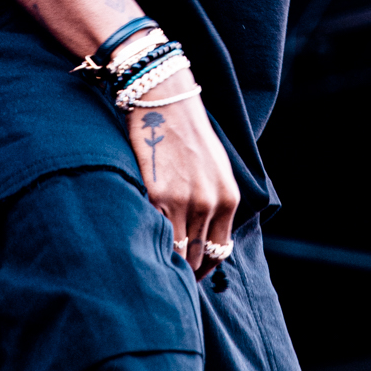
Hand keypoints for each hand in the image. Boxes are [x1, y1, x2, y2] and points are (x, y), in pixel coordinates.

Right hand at [127, 68, 238, 279]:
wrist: (166, 98)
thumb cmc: (189, 132)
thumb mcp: (217, 168)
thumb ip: (215, 202)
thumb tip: (203, 236)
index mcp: (228, 198)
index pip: (217, 252)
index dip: (202, 268)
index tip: (189, 272)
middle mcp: (209, 203)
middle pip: (196, 257)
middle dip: (183, 268)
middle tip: (168, 272)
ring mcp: (183, 201)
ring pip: (176, 252)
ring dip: (165, 259)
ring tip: (153, 261)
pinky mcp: (157, 194)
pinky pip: (156, 232)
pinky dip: (150, 240)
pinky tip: (142, 240)